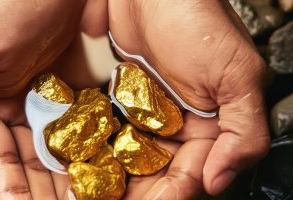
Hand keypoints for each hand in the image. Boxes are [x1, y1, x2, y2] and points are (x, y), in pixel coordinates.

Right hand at [0, 0, 84, 198]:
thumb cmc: (9, 6)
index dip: (4, 180)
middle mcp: (18, 108)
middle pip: (25, 160)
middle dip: (35, 189)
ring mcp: (51, 104)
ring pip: (53, 153)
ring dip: (59, 181)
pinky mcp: (79, 97)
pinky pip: (79, 134)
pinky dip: (82, 156)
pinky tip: (90, 176)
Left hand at [109, 0, 269, 198]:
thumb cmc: (198, 22)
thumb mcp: (237, 75)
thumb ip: (244, 132)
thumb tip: (219, 181)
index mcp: (207, 128)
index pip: (190, 175)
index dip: (172, 194)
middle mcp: (175, 127)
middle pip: (156, 175)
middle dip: (136, 194)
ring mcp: (145, 116)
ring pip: (130, 161)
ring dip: (114, 180)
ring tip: (90, 195)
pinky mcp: (120, 103)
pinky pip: (109, 136)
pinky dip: (99, 153)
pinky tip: (83, 166)